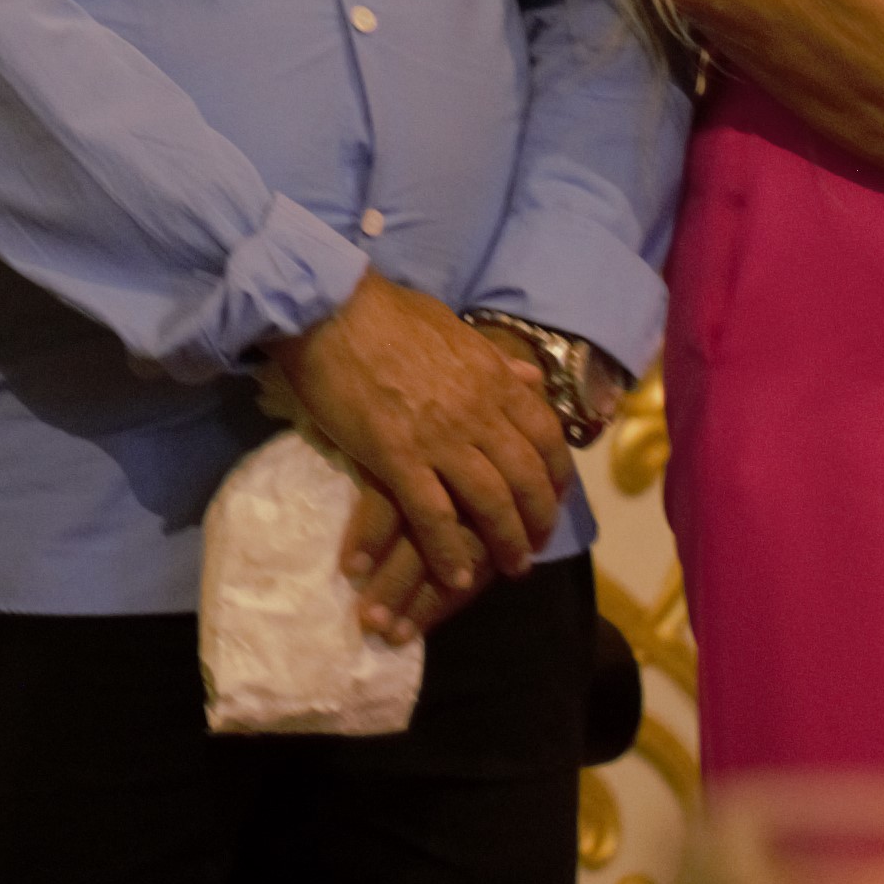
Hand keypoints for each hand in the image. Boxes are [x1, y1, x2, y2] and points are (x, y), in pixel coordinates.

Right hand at [272, 278, 569, 637]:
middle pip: (526, 477)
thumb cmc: (383, 310)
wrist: (327, 308)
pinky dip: (451, 552)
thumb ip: (493, 358)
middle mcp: (478, 412)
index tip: (555, 494)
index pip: (546, 434)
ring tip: (511, 567)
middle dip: (539, 516)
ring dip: (506, 542)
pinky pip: (434, 516)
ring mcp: (439, 438)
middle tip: (536, 542)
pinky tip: (458, 575)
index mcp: (492, 377)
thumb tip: (530, 378)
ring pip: (491, 502)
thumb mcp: (451, 326)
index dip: (557, 472)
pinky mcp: (397, 458)